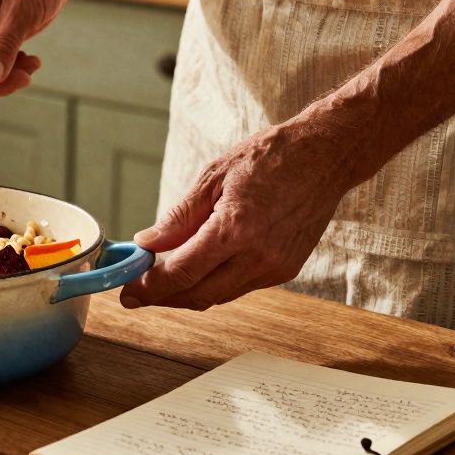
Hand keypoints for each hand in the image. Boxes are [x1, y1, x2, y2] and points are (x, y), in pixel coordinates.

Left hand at [120, 118, 355, 310]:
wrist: (326, 156)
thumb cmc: (270, 158)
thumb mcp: (213, 177)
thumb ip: (178, 217)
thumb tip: (146, 242)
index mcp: (234, 230)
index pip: (181, 274)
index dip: (150, 288)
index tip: (128, 291)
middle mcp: (257, 256)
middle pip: (198, 295)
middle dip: (163, 298)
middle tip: (136, 294)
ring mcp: (275, 267)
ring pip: (220, 295)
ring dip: (188, 293)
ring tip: (161, 282)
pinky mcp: (286, 269)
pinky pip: (240, 286)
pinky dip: (215, 283)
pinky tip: (198, 271)